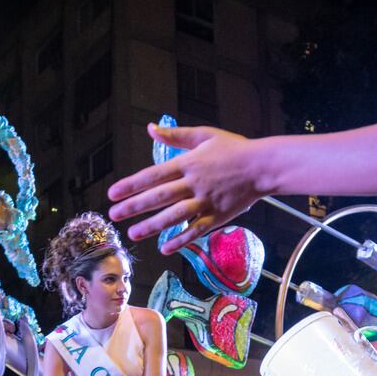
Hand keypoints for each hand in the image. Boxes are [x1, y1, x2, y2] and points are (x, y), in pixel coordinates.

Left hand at [107, 123, 263, 251]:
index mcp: (188, 163)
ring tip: (133, 233)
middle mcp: (194, 183)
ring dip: (152, 226)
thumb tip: (151, 128)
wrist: (263, 166)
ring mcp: (206, 202)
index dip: (131, 185)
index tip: (113, 193)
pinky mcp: (218, 216)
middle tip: (114, 215)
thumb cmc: (234, 149)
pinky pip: (196, 230)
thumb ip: (176, 135)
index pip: (153, 175)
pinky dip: (180, 239)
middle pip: (159, 197)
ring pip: (174, 216)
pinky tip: (165, 247)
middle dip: (134, 206)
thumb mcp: (204, 135)